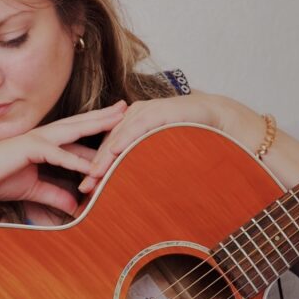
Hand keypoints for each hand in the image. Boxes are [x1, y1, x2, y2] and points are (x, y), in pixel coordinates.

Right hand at [0, 102, 126, 214]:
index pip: (79, 135)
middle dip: (104, 117)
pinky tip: (93, 165)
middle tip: (127, 109)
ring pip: (74, 131)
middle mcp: (45, 136)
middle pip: (81, 124)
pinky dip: (75, 161)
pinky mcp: (29, 149)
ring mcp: (38, 140)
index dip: (99, 130)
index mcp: (46, 142)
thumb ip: (54, 194)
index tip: (120, 125)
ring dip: (97, 127)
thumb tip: (74, 205)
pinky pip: (57, 155)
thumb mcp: (32, 189)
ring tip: (120, 123)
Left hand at [77, 94, 226, 195]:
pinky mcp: (158, 111)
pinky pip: (139, 126)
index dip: (98, 166)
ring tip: (94, 176)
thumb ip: (144, 157)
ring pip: (120, 135)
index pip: (110, 145)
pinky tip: (115, 151)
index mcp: (132, 121)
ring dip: (106, 157)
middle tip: (85, 188)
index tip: (87, 188)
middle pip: (111, 142)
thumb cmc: (188, 132)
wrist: (213, 115)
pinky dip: (126, 139)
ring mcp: (146, 110)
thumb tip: (131, 183)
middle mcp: (135, 114)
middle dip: (96, 166)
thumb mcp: (159, 146)